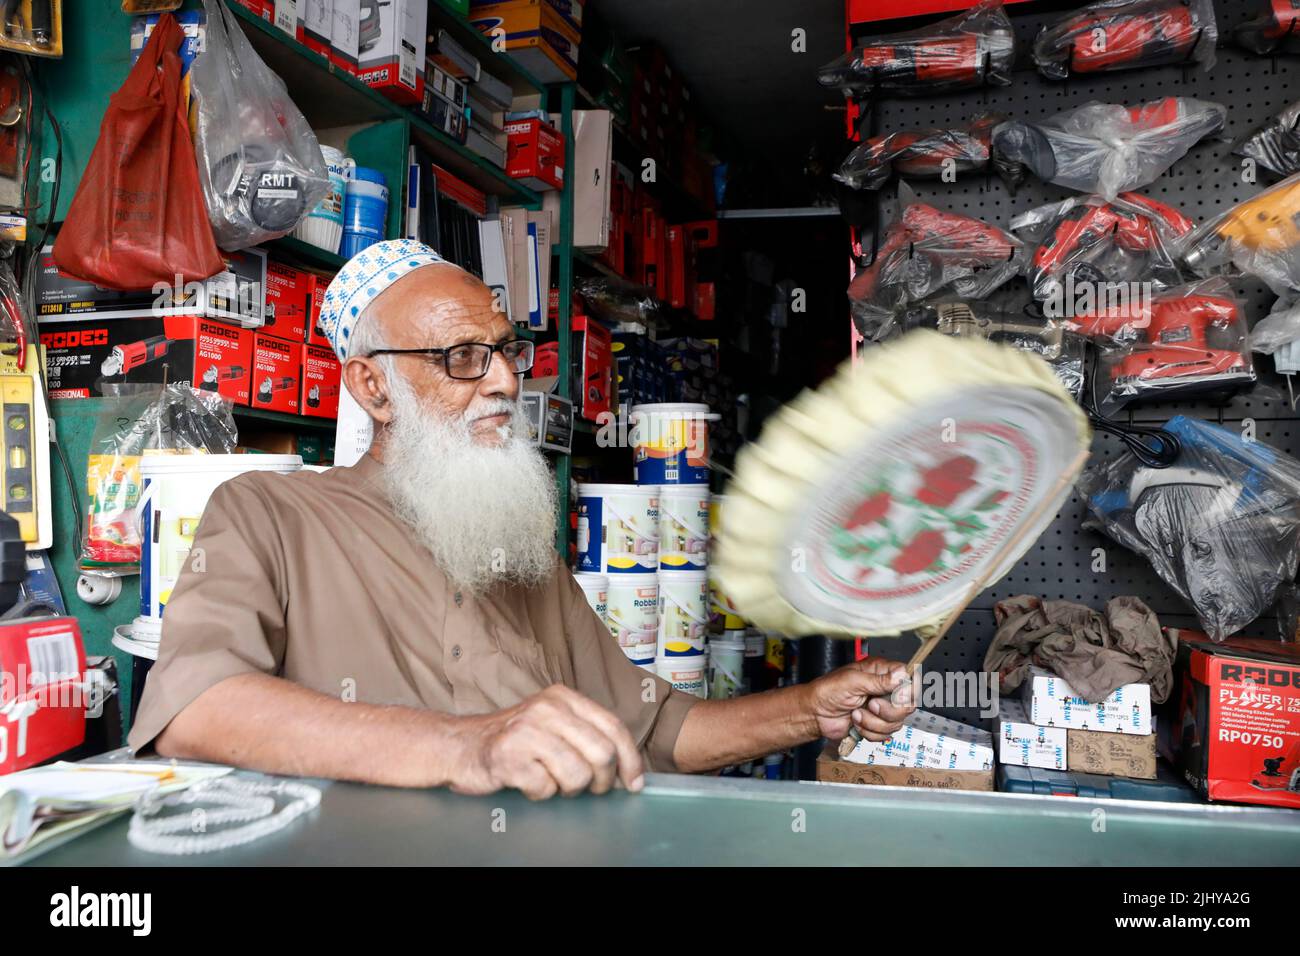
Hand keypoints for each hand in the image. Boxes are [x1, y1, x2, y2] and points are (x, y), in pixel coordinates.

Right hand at [451, 685, 645, 799]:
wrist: (459, 745)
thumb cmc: (513, 740)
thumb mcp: (551, 723)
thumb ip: (585, 734)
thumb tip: (626, 766)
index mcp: (563, 697)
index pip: (613, 726)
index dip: (630, 759)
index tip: (634, 782)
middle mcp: (547, 709)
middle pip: (601, 753)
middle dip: (602, 781)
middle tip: (591, 788)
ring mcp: (527, 731)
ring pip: (578, 775)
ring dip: (568, 789)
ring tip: (551, 781)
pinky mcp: (509, 757)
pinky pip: (546, 789)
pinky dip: (540, 794)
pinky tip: (527, 782)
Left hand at [808, 658, 913, 742]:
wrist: (815, 714)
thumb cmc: (828, 691)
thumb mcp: (853, 681)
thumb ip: (879, 681)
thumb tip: (901, 675)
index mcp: (881, 672)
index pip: (909, 678)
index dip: (908, 690)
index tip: (897, 697)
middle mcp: (885, 689)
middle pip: (908, 704)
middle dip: (888, 711)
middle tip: (870, 705)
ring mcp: (882, 708)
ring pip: (897, 722)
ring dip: (873, 722)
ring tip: (856, 713)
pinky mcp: (876, 724)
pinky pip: (885, 734)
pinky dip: (869, 731)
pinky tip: (856, 722)